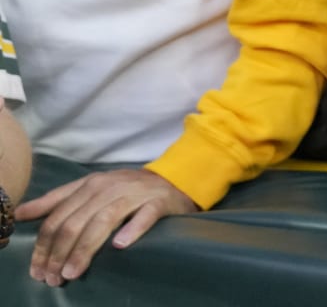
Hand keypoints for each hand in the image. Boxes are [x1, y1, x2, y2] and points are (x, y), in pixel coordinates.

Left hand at [20, 168, 196, 285]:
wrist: (174, 180)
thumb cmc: (127, 190)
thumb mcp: (90, 189)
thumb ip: (57, 201)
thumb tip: (20, 214)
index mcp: (90, 185)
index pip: (58, 216)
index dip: (44, 245)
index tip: (38, 270)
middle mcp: (109, 187)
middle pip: (76, 222)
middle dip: (60, 253)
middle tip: (54, 278)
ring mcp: (135, 194)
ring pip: (103, 221)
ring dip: (84, 249)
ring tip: (73, 272)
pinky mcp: (159, 202)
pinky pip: (145, 216)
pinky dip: (132, 230)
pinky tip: (120, 246)